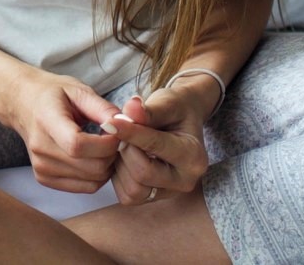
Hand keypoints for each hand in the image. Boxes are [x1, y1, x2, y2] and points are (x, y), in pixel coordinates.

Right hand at [0, 70, 123, 193]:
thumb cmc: (52, 94)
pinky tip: (93, 158)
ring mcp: (41, 167)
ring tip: (102, 147)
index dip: (106, 144)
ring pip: (92, 181)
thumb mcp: (78, 90)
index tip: (117, 132)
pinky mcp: (44, 178)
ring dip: (106, 167)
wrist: (22, 103)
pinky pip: (84, 188)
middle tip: (112, 139)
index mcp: (46, 120)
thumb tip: (127, 126)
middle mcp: (40, 147)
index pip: (78, 145)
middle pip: (91, 167)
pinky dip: (96, 176)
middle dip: (112, 155)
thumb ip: (104, 108)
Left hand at [103, 88, 211, 205]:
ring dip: (121, 165)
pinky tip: (124, 158)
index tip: (109, 122)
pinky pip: (127, 196)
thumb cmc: (174, 110)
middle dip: (125, 151)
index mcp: (193, 156)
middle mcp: (185, 180)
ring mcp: (170, 193)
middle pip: (142, 173)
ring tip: (125, 144)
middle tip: (121, 132)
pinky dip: (119, 177)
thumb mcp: (166, 103)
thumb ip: (149, 110)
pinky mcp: (154, 199)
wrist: (180, 122)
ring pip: (133, 189)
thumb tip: (130, 109)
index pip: (155, 147)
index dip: (130, 133)